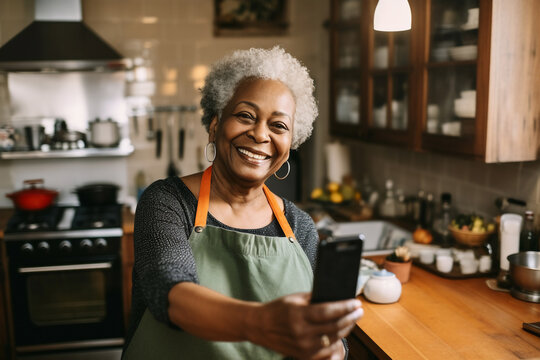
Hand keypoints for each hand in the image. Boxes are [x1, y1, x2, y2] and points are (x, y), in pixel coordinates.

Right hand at [245, 292, 362, 358]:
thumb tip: (336, 297)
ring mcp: (303, 346)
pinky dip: (336, 341)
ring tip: (352, 320)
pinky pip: (327, 350)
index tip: (356, 303)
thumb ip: (315, 298)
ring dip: (346, 329)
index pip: (328, 311)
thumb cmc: (277, 309)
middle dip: (351, 318)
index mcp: (298, 315)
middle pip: (334, 326)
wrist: (259, 326)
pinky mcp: (304, 355)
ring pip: (334, 339)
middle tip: (359, 311)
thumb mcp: (294, 298)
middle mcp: (302, 332)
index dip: (345, 307)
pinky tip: (341, 333)